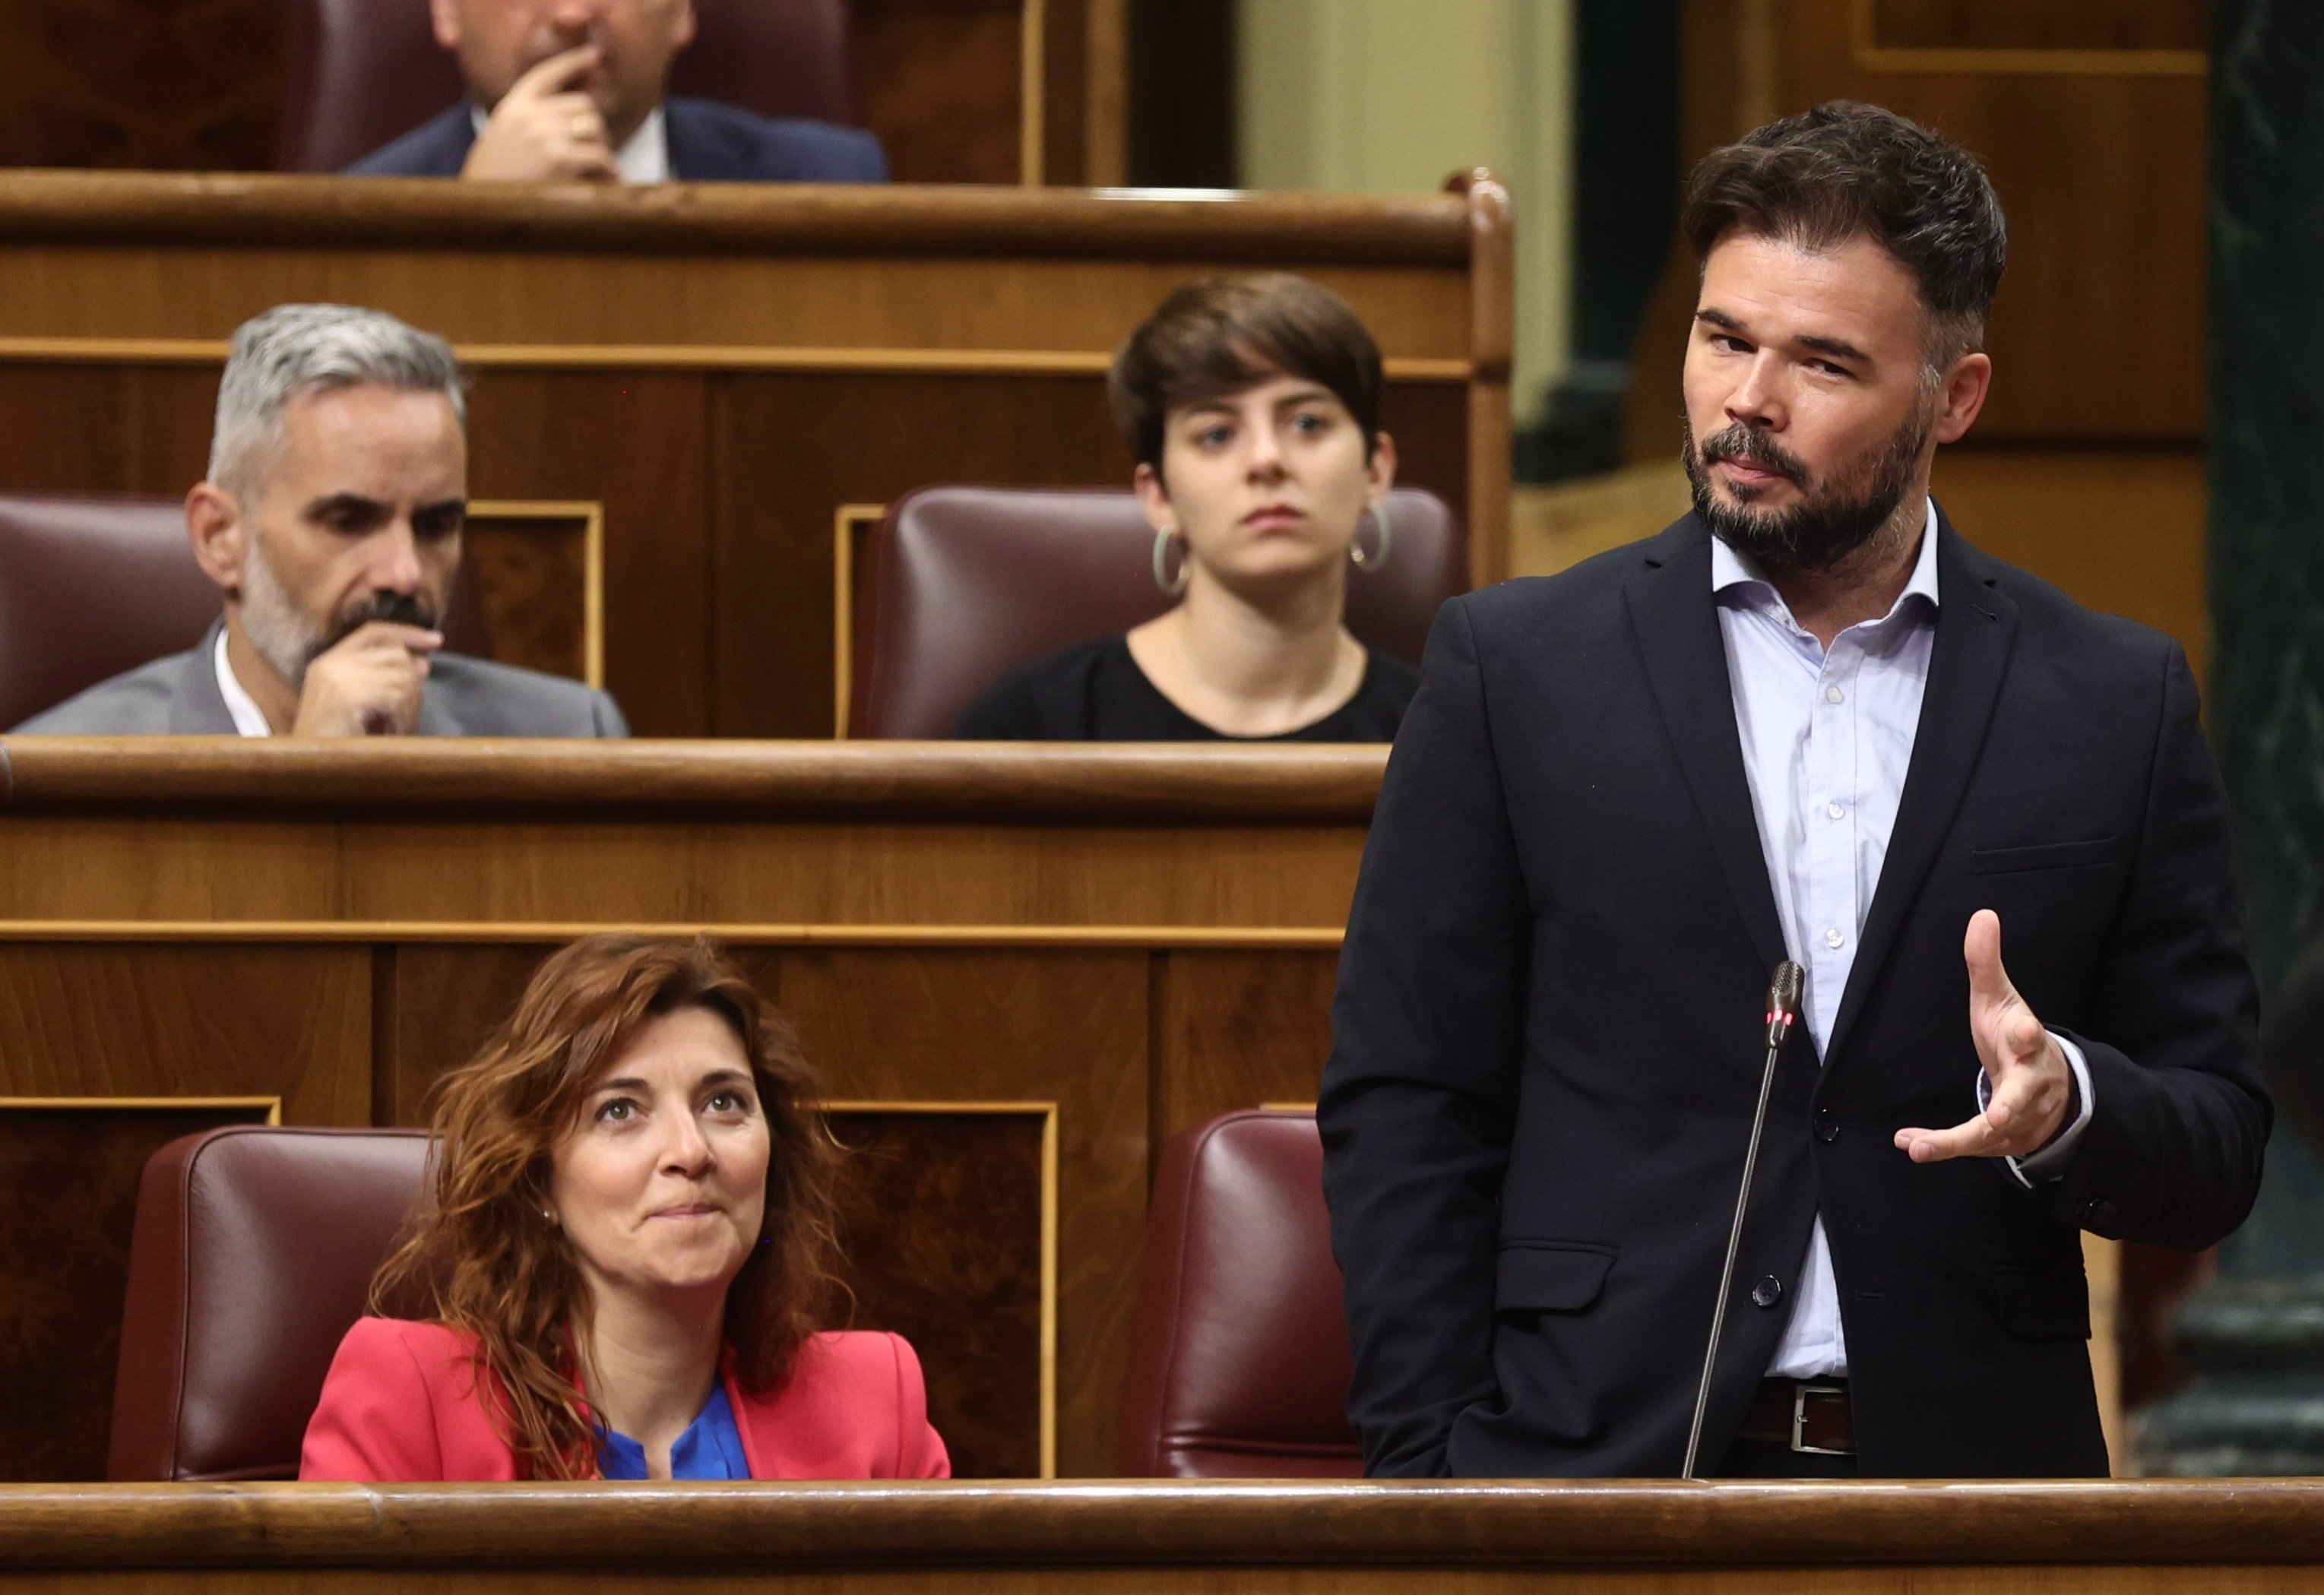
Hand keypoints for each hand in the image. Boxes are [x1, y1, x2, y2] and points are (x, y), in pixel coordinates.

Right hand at [290, 622, 441, 736]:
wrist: (308, 770)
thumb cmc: (339, 745)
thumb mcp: (366, 707)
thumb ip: (389, 681)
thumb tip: (424, 662)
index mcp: (329, 662)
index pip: (374, 632)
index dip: (407, 633)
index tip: (435, 640)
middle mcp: (331, 663)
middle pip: (397, 655)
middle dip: (413, 686)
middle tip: (405, 718)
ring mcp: (337, 676)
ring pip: (404, 677)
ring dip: (409, 709)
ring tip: (395, 731)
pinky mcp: (347, 695)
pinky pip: (398, 698)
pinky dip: (403, 720)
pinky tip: (390, 735)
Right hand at [460, 45, 619, 182]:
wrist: (480, 209)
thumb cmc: (495, 180)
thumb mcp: (504, 138)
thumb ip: (530, 120)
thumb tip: (575, 117)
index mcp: (513, 106)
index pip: (547, 73)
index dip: (574, 61)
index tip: (594, 54)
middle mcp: (529, 114)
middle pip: (584, 105)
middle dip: (595, 127)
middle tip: (596, 150)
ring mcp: (543, 134)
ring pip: (595, 128)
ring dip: (603, 148)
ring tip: (601, 167)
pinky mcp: (558, 158)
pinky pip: (599, 155)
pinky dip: (609, 168)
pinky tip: (610, 177)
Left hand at [1894, 909, 2073, 1163]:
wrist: (2050, 1084)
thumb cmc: (2015, 1036)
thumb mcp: (2000, 998)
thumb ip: (1985, 963)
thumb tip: (1982, 914)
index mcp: (2028, 1044)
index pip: (2031, 1037)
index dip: (2027, 1034)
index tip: (2023, 1030)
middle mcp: (2029, 1084)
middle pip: (2022, 1097)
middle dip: (2010, 1108)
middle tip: (1997, 1117)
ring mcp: (2020, 1116)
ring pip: (1991, 1134)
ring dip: (1955, 1142)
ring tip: (1919, 1147)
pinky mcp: (2003, 1139)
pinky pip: (1970, 1146)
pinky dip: (1939, 1146)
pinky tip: (1907, 1143)